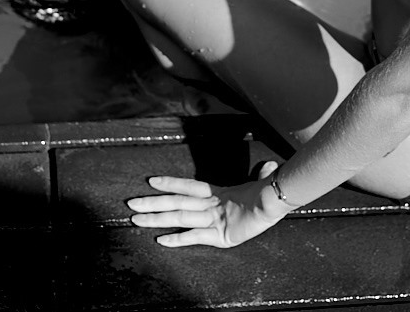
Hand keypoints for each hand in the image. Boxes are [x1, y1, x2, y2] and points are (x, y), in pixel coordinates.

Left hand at [126, 160, 287, 248]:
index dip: (170, 183)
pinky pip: (194, 236)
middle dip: (152, 203)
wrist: (278, 199)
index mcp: (219, 193)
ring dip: (156, 218)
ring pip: (179, 216)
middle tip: (131, 204)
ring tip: (135, 219)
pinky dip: (177, 239)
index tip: (151, 181)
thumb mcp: (262, 181)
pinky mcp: (220, 235)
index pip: (188, 186)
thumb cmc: (273, 191)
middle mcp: (212, 204)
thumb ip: (260, 174)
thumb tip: (269, 168)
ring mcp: (214, 219)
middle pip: (176, 201)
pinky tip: (160, 240)